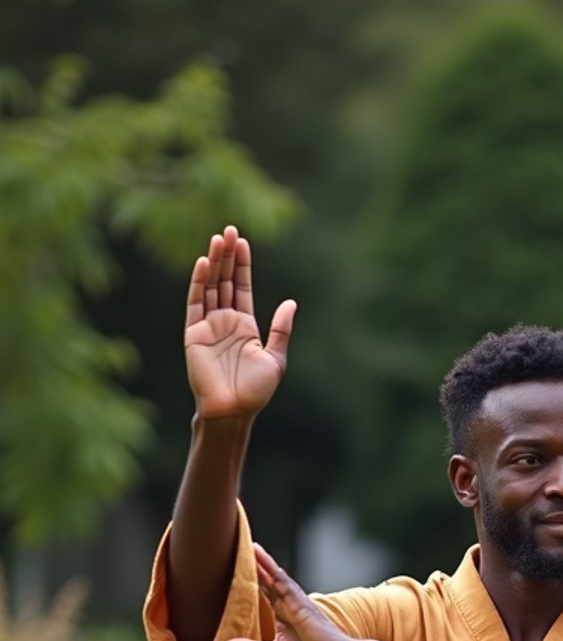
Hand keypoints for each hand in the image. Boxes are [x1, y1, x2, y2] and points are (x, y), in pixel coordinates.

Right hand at [184, 226, 295, 419]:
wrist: (233, 411)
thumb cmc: (255, 391)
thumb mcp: (275, 358)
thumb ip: (281, 330)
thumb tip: (291, 302)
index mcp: (245, 326)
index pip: (242, 287)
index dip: (242, 264)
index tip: (242, 241)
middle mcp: (225, 322)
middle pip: (225, 281)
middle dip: (227, 256)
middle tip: (229, 230)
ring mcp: (208, 326)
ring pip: (211, 287)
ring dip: (214, 263)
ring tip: (218, 239)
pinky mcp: (194, 334)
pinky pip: (195, 303)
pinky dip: (198, 283)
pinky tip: (203, 263)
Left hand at [221, 544, 354, 640]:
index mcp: (283, 615)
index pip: (264, 592)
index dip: (253, 579)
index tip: (236, 566)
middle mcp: (289, 605)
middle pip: (269, 580)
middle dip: (257, 565)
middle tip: (241, 546)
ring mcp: (296, 603)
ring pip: (276, 578)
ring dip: (264, 563)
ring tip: (250, 547)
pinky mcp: (301, 606)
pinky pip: (285, 585)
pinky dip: (274, 572)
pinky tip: (263, 560)